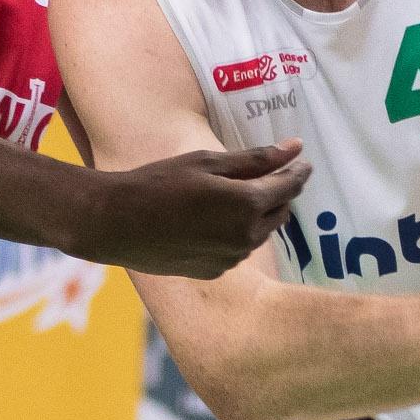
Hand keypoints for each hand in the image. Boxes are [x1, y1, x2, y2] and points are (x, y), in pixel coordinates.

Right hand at [80, 140, 309, 278]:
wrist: (116, 224)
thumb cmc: (159, 183)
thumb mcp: (207, 162)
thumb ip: (256, 159)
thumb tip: (293, 148)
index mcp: (248, 205)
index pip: (289, 186)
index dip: (298, 171)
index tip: (302, 161)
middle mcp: (246, 238)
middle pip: (279, 212)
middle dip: (279, 193)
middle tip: (269, 175)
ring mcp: (231, 259)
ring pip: (259, 232)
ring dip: (256, 214)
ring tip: (231, 196)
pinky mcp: (215, 270)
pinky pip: (237, 249)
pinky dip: (234, 233)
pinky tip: (210, 220)